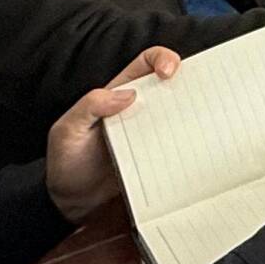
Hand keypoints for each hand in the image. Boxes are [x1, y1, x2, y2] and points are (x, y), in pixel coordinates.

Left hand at [45, 46, 180, 220]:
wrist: (71, 204)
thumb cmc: (65, 164)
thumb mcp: (67, 131)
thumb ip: (90, 106)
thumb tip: (128, 94)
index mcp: (117, 95)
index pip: (147, 63)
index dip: (162, 59)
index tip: (168, 73)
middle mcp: (138, 110)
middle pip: (173, 85)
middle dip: (190, 83)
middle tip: (193, 97)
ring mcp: (150, 134)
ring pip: (181, 114)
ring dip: (193, 114)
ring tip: (199, 123)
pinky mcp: (158, 156)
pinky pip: (179, 144)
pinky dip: (190, 142)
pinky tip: (193, 148)